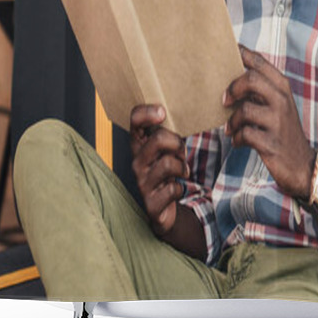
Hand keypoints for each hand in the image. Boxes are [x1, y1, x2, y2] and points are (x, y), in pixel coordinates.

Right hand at [130, 104, 188, 236]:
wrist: (164, 206)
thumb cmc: (167, 169)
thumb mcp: (166, 148)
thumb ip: (169, 131)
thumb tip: (182, 112)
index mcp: (139, 144)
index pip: (134, 120)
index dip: (147, 112)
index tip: (162, 112)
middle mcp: (137, 161)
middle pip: (157, 139)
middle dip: (177, 143)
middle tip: (181, 152)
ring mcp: (142, 182)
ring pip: (168, 164)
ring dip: (182, 167)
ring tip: (182, 171)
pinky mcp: (151, 203)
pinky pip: (173, 189)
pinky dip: (180, 189)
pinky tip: (175, 190)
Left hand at [224, 45, 315, 199]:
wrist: (301, 164)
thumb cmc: (281, 131)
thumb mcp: (276, 105)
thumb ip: (259, 89)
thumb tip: (228, 75)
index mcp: (282, 86)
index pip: (259, 61)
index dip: (240, 53)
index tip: (225, 52)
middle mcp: (282, 100)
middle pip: (251, 79)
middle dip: (232, 88)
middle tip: (224, 101)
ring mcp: (278, 121)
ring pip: (244, 109)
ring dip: (232, 121)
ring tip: (231, 128)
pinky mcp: (271, 142)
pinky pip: (244, 134)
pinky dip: (236, 138)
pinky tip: (238, 141)